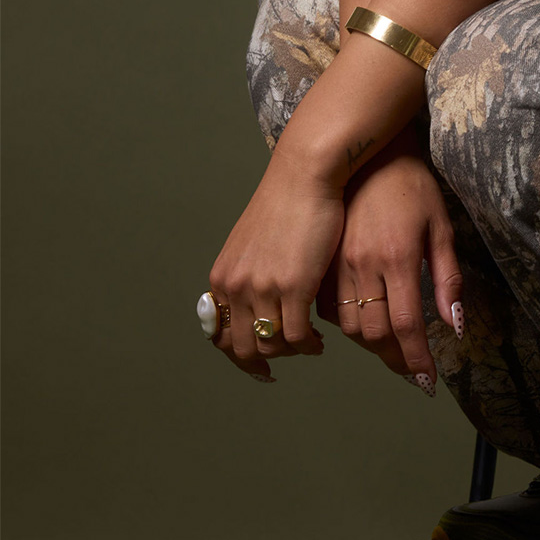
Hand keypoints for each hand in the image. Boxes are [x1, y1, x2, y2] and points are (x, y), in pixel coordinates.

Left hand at [207, 147, 343, 382]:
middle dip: (265, 360)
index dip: (238, 356)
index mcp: (223, 278)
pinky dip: (309, 346)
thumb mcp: (252, 242)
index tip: (259, 363)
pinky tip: (319, 339)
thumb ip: (247, 273)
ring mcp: (263, 289)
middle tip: (287, 356)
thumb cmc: (286, 203)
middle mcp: (236, 287)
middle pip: (242, 348)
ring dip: (291, 352)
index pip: (219, 335)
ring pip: (271, 346)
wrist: (305, 175)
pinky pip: (298, 337)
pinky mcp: (293, 287)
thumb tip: (253, 302)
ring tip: (309, 343)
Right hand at [324, 128, 462, 389]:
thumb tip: (455, 325)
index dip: (416, 359)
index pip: (406, 325)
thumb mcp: (441, 226)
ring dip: (371, 345)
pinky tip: (364, 321)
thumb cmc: (412, 186)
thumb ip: (448, 277)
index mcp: (397, 256)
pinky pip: (327, 308)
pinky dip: (345, 324)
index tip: (427, 382)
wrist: (367, 155)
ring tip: (392, 350)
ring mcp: (337, 264)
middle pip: (374, 333)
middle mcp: (364, 264)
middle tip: (412, 370)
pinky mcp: (322, 261)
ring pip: (349, 326)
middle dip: (395, 359)